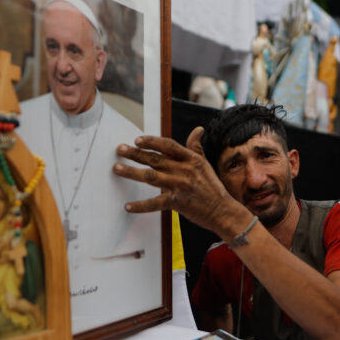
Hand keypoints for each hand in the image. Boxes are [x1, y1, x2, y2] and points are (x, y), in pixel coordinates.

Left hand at [113, 127, 246, 235]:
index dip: (152, 141)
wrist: (222, 210)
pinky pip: (155, 203)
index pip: (168, 146)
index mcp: (190, 159)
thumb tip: (198, 129)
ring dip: (132, 172)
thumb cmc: (212, 187)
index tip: (137, 140)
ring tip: (117, 168)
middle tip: (120, 149)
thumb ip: (196, 146)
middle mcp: (184, 170)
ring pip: (151, 177)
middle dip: (135, 153)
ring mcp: (179, 186)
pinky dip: (141, 206)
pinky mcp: (177, 202)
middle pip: (155, 159)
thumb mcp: (204, 164)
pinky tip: (128, 206)